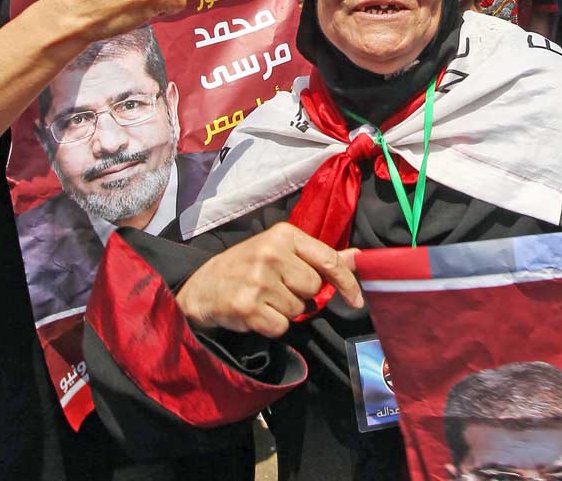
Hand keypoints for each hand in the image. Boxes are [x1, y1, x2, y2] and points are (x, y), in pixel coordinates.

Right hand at [176, 223, 363, 337]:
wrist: (202, 287)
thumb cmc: (247, 266)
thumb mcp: (281, 251)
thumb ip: (319, 256)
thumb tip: (358, 257)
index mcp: (284, 235)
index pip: (328, 259)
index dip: (347, 282)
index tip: (357, 299)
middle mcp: (271, 253)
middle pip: (314, 288)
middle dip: (302, 294)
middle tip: (278, 287)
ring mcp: (258, 280)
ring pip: (299, 309)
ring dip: (285, 310)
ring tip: (264, 297)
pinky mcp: (248, 307)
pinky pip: (282, 327)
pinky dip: (272, 325)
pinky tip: (256, 312)